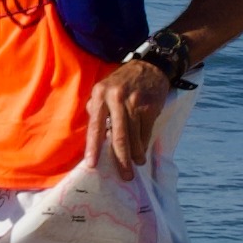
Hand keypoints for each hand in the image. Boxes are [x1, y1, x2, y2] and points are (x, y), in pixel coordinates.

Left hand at [84, 60, 171, 179]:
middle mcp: (116, 98)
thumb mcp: (104, 88)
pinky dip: (143, 145)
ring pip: (134, 137)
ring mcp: (135, 103)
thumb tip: (96, 136)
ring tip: (135, 165)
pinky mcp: (150, 107)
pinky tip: (142, 152)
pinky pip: (146, 132)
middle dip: (120, 159)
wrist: (151, 67)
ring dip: (135, 155)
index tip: (92, 164)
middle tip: (124, 176)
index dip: (94, 147)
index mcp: (100, 94)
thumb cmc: (123, 82)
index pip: (95, 125)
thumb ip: (97, 109)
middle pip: (118, 136)